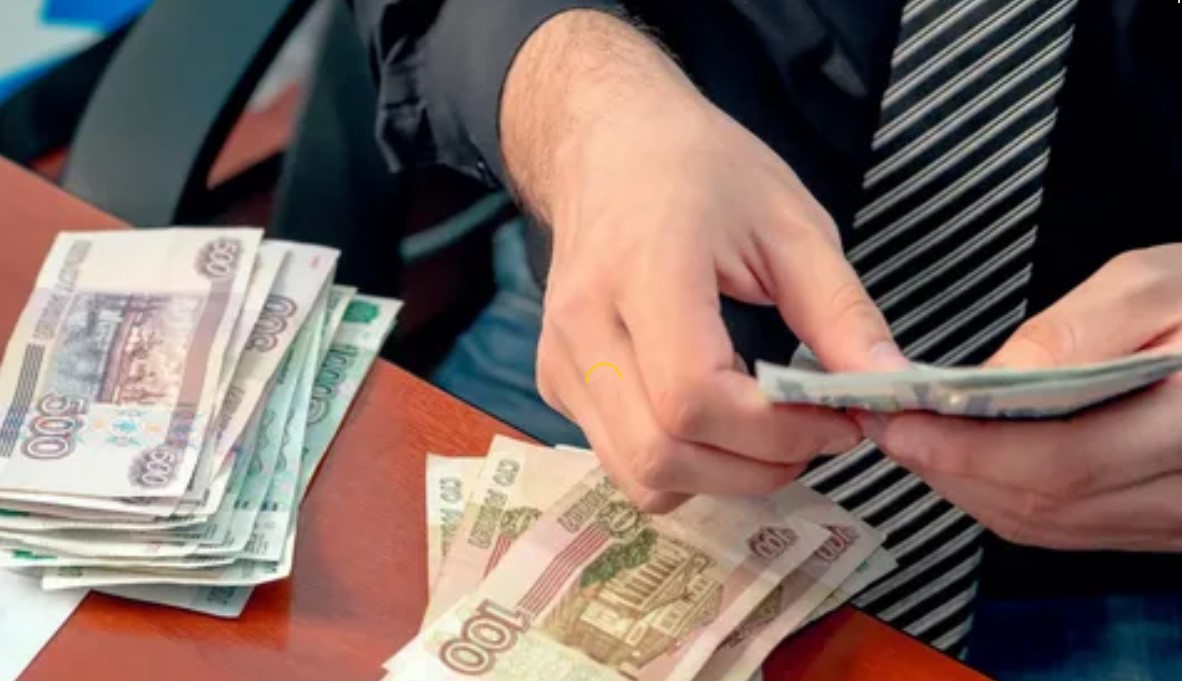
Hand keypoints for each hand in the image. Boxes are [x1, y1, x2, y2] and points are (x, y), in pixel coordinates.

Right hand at [502, 11, 905, 510]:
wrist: (607, 145)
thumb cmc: (700, 170)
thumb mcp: (789, 224)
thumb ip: (839, 312)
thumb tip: (891, 390)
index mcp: (643, 269)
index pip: (693, 397)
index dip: (775, 433)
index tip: (837, 419)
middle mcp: (583, 326)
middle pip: (661, 454)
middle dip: (754, 469)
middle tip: (813, 438)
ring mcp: (558, 361)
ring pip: (639, 475)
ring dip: (718, 478)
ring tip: (769, 435)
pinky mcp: (552, 382)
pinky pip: (622, 459)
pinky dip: (683, 464)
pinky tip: (718, 420)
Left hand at [859, 247, 1181, 550]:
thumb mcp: (1156, 284)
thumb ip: (1073, 333)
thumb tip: (988, 382)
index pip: (1060, 462)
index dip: (967, 450)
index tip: (898, 422)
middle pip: (1044, 505)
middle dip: (949, 470)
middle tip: (887, 427)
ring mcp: (1176, 519)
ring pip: (1048, 527)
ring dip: (967, 490)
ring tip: (914, 441)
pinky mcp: (1161, 525)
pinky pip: (1070, 529)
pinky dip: (1005, 500)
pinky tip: (967, 463)